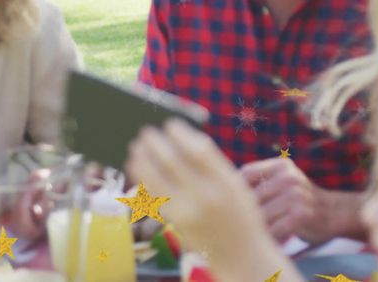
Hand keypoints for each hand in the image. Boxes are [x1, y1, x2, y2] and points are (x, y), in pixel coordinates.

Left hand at [126, 120, 266, 256]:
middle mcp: (206, 196)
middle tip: (146, 131)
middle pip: (173, 162)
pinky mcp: (176, 223)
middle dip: (156, 143)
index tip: (170, 123)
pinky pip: (154, 195)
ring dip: (143, 159)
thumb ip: (213, 164)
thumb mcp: (236, 185)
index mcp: (227, 182)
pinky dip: (143, 177)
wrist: (241, 253)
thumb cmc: (239, 212)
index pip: (199, 150)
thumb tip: (184, 138)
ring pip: (157, 178)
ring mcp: (189, 211)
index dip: (181, 134)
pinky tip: (137, 167)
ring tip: (136, 146)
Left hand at [238, 157, 330, 243]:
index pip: (245, 175)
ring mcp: (296, 194)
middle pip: (251, 198)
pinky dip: (270, 238)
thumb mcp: (282, 183)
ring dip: (257, 229)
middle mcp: (288, 176)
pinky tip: (271, 240)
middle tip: (242, 226)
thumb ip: (259, 183)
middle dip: (246, 215)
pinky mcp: (301, 214)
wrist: (335, 213)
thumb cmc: (299, 201)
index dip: (236, 193)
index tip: (233, 206)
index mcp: (280, 165)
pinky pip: (274, 229)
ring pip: (261, 216)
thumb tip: (222, 193)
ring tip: (257, 234)